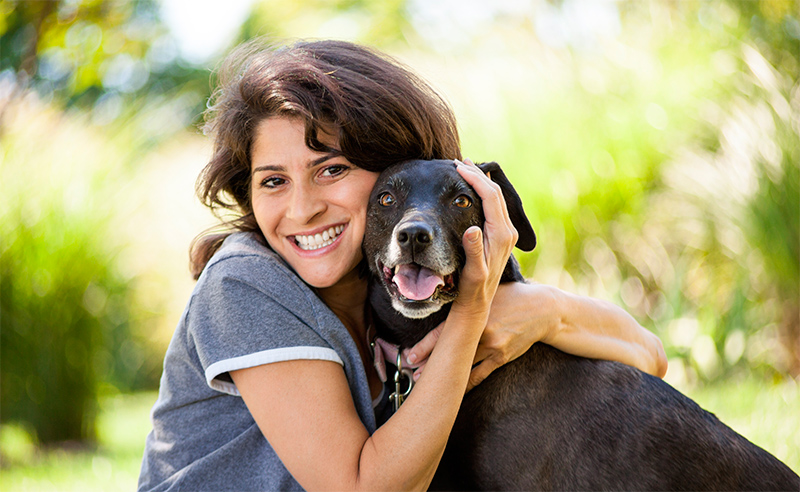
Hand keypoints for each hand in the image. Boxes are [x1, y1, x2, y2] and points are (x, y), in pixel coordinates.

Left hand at [406, 283, 554, 388]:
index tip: (409, 355)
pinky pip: (479, 376)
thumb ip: (466, 298)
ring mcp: (492, 347)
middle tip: (412, 374)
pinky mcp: (502, 358)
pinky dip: (465, 384)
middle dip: (429, 364)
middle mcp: (480, 331)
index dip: (424, 346)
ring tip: (427, 384)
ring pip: (462, 366)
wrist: (543, 309)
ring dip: (445, 376)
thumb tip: (442, 292)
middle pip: (449, 351)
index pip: (442, 332)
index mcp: (472, 313)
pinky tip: (454, 391)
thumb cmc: (511, 296)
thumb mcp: (487, 291)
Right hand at [451, 159, 517, 315]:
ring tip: (464, 170)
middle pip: (495, 192)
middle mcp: (507, 230)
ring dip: (480, 182)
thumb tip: (472, 229)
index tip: (458, 168)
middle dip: (477, 175)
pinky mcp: (500, 235)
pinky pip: (493, 206)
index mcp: (501, 234)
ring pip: (495, 197)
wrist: (479, 302)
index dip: (475, 179)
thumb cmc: (472, 288)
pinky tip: (470, 190)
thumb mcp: (473, 271)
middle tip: (458, 162)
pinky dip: (481, 193)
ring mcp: (505, 232)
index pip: (490, 196)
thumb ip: (474, 249)